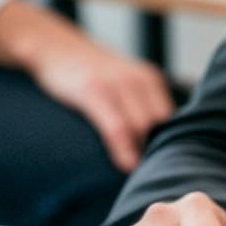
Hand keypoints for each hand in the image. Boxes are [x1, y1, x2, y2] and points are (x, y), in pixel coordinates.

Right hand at [0, 0, 172, 170]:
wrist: (53, 46)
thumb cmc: (87, 73)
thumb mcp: (121, 82)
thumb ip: (138, 104)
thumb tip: (152, 141)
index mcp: (150, 80)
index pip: (172, 118)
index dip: (169, 144)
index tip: (165, 167)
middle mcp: (139, 80)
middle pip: (160, 125)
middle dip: (157, 152)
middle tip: (152, 178)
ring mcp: (117, 84)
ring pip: (143, 127)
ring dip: (144, 154)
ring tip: (141, 179)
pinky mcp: (93, 91)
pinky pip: (116, 125)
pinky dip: (124, 148)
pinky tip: (127, 166)